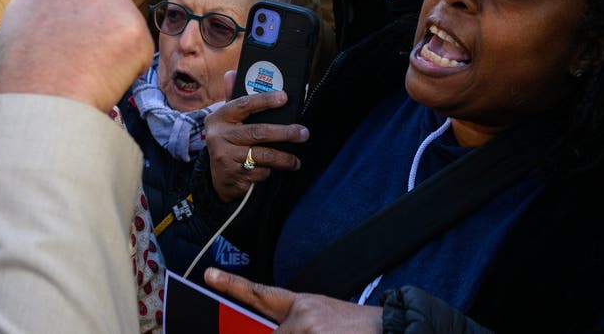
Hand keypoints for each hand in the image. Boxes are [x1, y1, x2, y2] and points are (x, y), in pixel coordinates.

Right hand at [0, 0, 152, 112]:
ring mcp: (116, 0)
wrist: (40, 95)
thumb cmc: (21, 65)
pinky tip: (100, 76)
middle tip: (76, 56)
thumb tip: (74, 12)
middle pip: (109, 1)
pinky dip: (124, 70)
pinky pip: (136, 54)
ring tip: (78, 66)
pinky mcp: (137, 29)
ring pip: (123, 30)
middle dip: (102, 27)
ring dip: (110, 50)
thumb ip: (53, 1)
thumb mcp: (24, 15)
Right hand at [204, 75, 307, 202]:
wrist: (218, 178)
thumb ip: (234, 98)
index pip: (244, 105)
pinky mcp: (233, 175)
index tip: (284, 97)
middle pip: (257, 132)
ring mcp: (225, 157)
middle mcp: (219, 136)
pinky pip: (260, 172)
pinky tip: (273, 171)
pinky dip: (270, 172)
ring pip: (262, 155)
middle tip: (303, 133)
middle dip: (284, 132)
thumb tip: (232, 73)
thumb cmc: (229, 142)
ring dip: (284, 158)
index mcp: (219, 117)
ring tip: (295, 161)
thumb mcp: (228, 121)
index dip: (265, 100)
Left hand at [205, 269, 382, 332]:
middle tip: (309, 329)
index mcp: (302, 305)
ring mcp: (310, 332)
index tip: (209, 275)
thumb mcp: (323, 317)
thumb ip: (293, 324)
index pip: (260, 294)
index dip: (232, 285)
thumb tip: (266, 331)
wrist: (394, 330)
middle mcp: (303, 317)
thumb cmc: (356, 329)